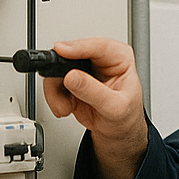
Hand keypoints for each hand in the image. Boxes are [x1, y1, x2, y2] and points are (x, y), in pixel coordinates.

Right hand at [40, 38, 146, 178]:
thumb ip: (94, 91)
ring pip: (57, 69)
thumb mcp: (114, 107)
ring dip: (56, 91)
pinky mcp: (70, 81)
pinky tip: (66, 107)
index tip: (61, 51)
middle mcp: (99, 59)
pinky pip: (53, 83)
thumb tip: (72, 76)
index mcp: (119, 58)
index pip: (98, 46)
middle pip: (71, 55)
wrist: (118, 132)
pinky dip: (54, 97)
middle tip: (60, 89)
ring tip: (65, 107)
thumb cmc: (126, 116)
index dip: (78, 47)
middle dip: (61, 75)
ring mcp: (83, 69)